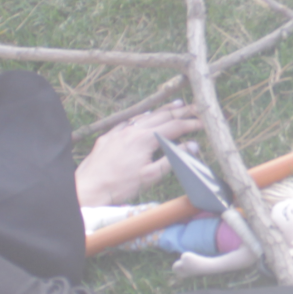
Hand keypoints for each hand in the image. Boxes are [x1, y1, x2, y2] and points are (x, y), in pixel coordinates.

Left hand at [72, 103, 198, 205]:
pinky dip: (141, 117)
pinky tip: (145, 117)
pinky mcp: (108, 136)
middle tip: (194, 107)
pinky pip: (128, 121)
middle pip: (161, 116)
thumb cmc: (121, 185)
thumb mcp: (151, 175)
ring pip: (145, 116)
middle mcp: (132, 129)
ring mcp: (119, 131)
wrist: (90, 188)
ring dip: (162, 110)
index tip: (202, 123)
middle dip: (180, 111)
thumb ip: (173, 158)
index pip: (174, 127)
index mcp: (145, 138)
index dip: (190, 124)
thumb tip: (192, 145)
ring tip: (176, 105)